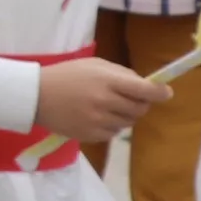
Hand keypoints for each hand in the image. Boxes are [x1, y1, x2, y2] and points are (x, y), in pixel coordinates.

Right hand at [33, 56, 167, 143]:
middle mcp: (105, 102)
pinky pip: (113, 133)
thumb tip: (147, 86)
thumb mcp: (94, 65)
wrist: (35, 96)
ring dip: (124, 115)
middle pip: (140, 109)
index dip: (160, 92)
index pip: (145, 90)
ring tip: (107, 106)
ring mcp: (98, 121)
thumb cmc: (66, 75)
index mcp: (107, 81)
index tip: (166, 92)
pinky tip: (95, 116)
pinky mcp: (91, 135)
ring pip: (128, 123)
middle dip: (140, 103)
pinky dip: (111, 125)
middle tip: (129, 98)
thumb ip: (121, 74)